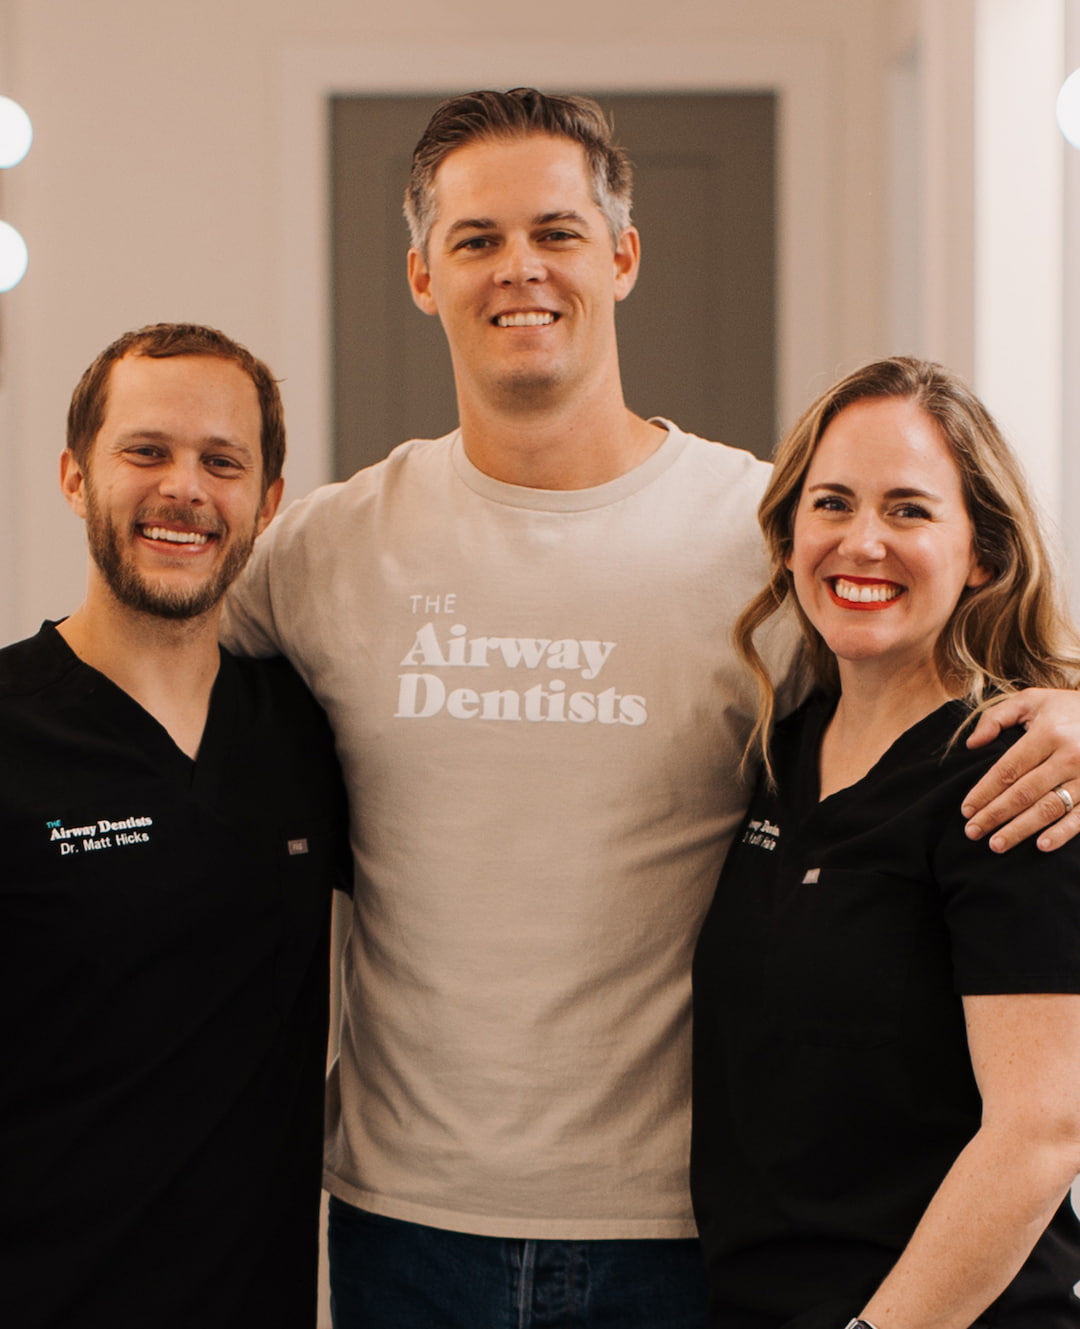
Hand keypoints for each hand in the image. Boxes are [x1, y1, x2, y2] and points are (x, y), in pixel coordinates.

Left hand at [962, 689, 1079, 851]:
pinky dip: (1062, 833)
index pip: (1008, 769)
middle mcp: (1069, 756)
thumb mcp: (1032, 701)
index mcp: (1048, 733)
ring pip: (1049, 808)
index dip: (984, 792)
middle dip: (995, 815)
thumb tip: (972, 744)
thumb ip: (997, 717)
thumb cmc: (1067, 709)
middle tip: (972, 832)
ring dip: (1021, 829)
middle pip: (1024, 793)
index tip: (966, 809)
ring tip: (996, 845)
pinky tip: (1042, 846)